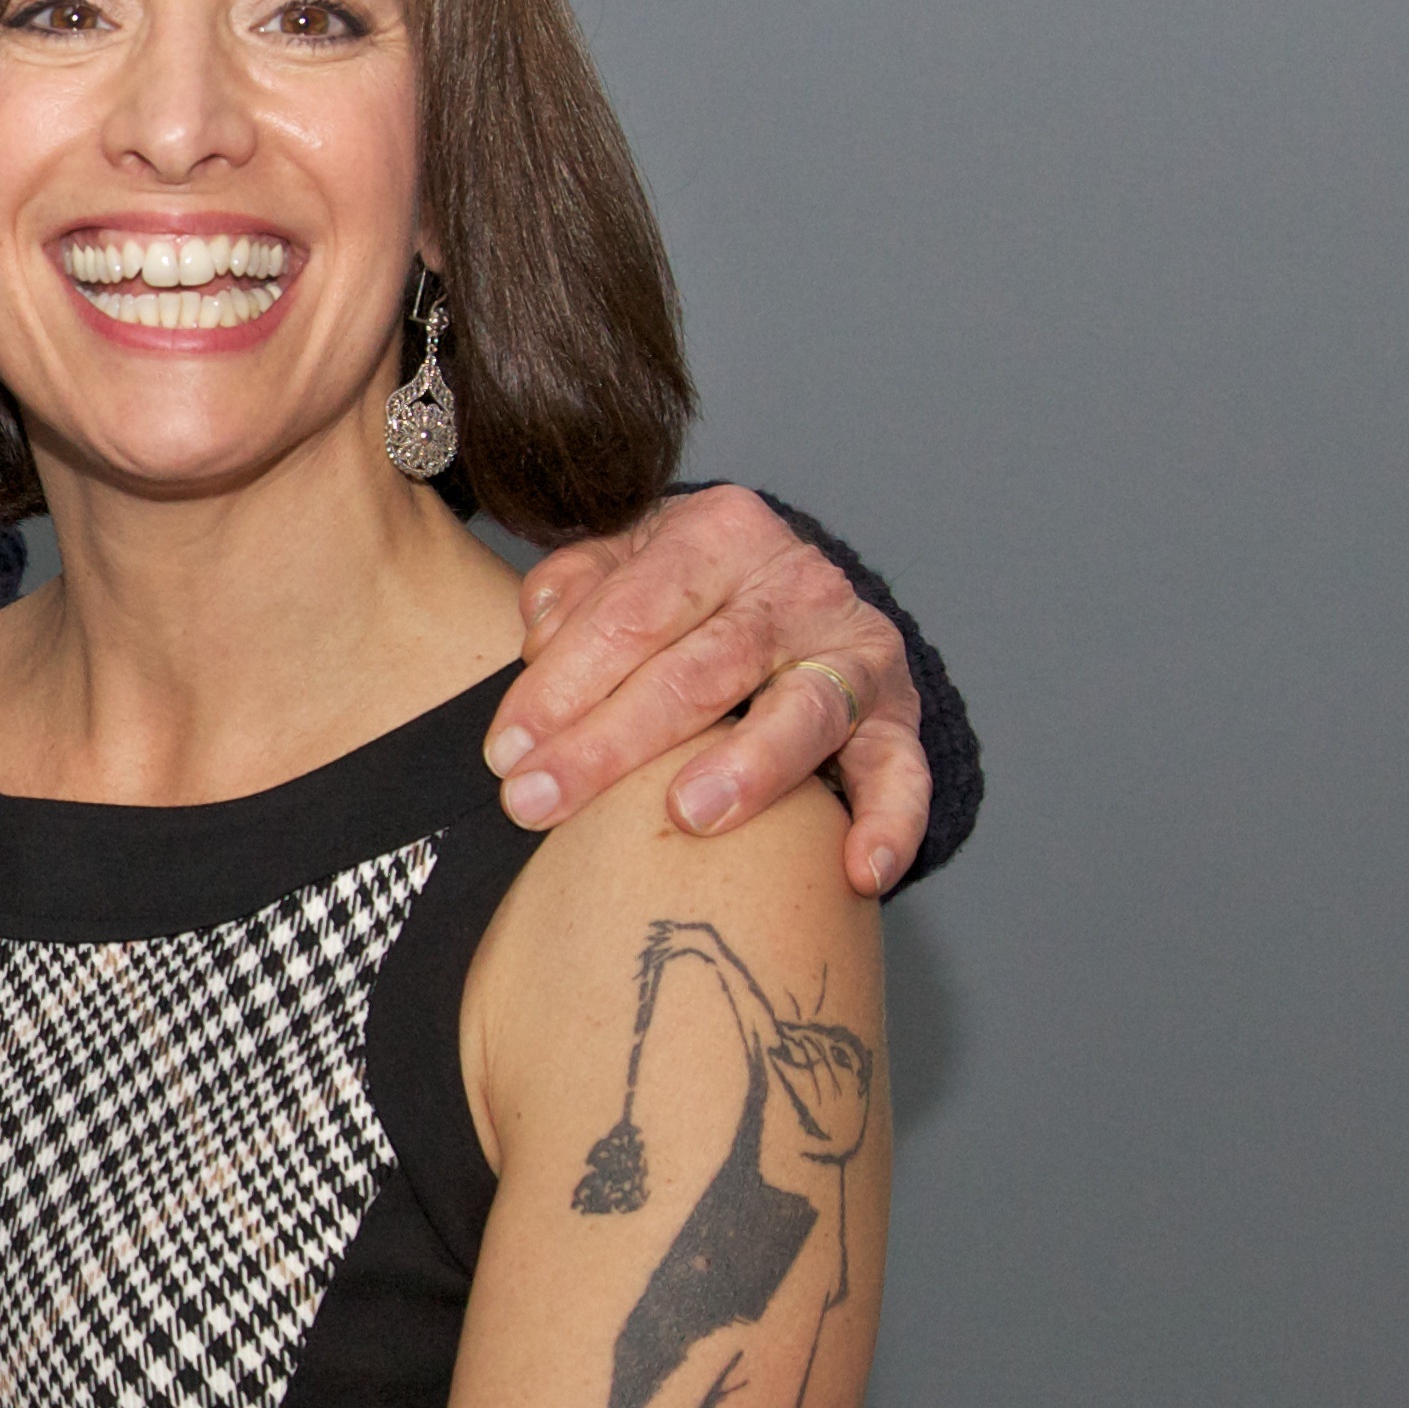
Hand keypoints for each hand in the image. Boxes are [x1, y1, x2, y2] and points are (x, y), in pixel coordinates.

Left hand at [494, 485, 928, 894]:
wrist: (789, 590)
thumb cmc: (680, 591)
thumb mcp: (622, 561)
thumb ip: (573, 589)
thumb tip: (541, 637)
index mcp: (718, 534)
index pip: (630, 613)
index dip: (562, 685)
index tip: (506, 751)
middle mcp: (795, 584)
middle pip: (700, 669)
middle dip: (610, 743)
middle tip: (539, 804)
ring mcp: (853, 649)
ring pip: (802, 711)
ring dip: (747, 768)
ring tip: (690, 816)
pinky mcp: (898, 712)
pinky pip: (902, 770)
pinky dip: (891, 821)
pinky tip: (860, 873)